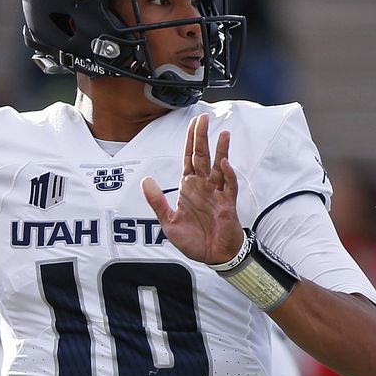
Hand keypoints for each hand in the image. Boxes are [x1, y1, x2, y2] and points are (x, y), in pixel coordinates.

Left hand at [142, 113, 244, 264]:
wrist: (211, 256)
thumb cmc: (193, 240)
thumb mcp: (168, 221)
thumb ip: (157, 201)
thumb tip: (146, 180)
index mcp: (189, 187)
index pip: (189, 158)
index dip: (190, 141)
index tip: (193, 123)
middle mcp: (203, 186)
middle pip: (203, 156)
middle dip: (202, 138)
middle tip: (204, 118)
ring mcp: (217, 193)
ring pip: (220, 167)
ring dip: (221, 151)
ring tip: (223, 134)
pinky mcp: (227, 204)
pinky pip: (229, 186)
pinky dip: (228, 175)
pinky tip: (225, 164)